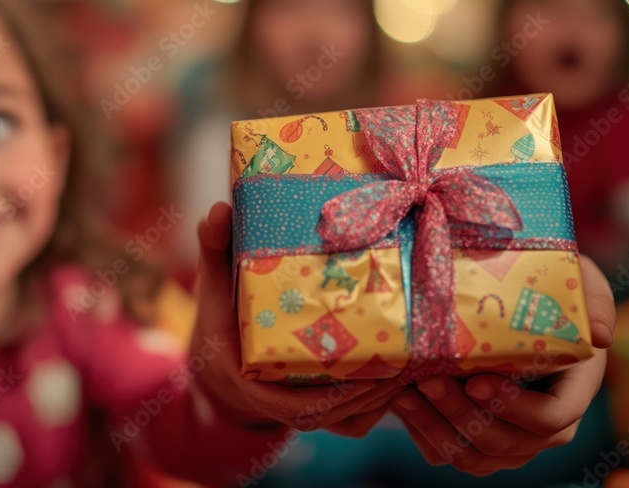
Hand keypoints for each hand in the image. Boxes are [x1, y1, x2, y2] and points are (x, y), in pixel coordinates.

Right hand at [190, 202, 402, 435]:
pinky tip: (410, 376)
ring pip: (349, 419)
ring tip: (415, 367)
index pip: (290, 404)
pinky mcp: (321, 415)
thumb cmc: (221, 322)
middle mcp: (277, 403)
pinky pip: (355, 420)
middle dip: (370, 394)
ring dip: (383, 399)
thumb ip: (214, 250)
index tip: (363, 375)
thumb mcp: (213, 287)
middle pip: (331, 414)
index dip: (330, 397)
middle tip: (404, 363)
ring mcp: (302, 412)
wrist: (222, 365)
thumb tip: (219, 209)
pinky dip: (381, 404)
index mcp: (248, 380)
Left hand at [392, 255, 615, 474]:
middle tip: (429, 382)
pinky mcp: (475, 438)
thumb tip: (601, 335)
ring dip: (438, 429)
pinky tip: (401, 402)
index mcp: (573, 389)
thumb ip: (594, 299)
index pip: (553, 419)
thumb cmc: (547, 285)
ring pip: (476, 457)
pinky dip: (424, 435)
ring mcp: (510, 436)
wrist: (507, 297)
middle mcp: (544, 423)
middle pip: (509, 444)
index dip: (516, 408)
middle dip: (465, 416)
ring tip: (406, 394)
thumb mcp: (577, 279)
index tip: (478, 381)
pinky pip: (450, 454)